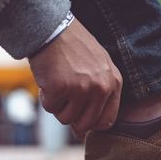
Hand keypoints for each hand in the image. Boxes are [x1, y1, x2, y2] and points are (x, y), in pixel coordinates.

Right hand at [29, 19, 122, 137]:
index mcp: (114, 83)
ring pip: (66, 118)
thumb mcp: (99, 67)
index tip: (81, 119)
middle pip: (86, 124)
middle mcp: (101, 88)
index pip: (107, 121)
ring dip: (58, 105)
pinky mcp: (61, 87)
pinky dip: (46, 97)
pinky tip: (49, 79)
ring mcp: (82, 88)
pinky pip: (50, 107)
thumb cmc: (75, 48)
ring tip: (59, 83)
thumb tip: (82, 131)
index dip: (92, 124)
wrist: (53, 28)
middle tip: (66, 99)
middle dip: (73, 117)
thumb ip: (99, 95)